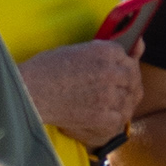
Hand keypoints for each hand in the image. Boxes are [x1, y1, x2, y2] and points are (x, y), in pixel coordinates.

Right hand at [16, 37, 141, 142]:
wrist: (30, 91)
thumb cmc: (47, 68)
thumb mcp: (78, 50)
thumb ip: (106, 50)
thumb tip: (135, 47)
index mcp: (105, 51)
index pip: (128, 58)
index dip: (125, 66)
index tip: (121, 72)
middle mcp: (111, 71)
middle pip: (133, 78)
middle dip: (130, 83)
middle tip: (120, 90)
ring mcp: (108, 95)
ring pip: (130, 99)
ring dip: (125, 100)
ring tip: (114, 103)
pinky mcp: (102, 116)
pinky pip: (120, 118)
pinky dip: (117, 118)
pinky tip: (108, 115)